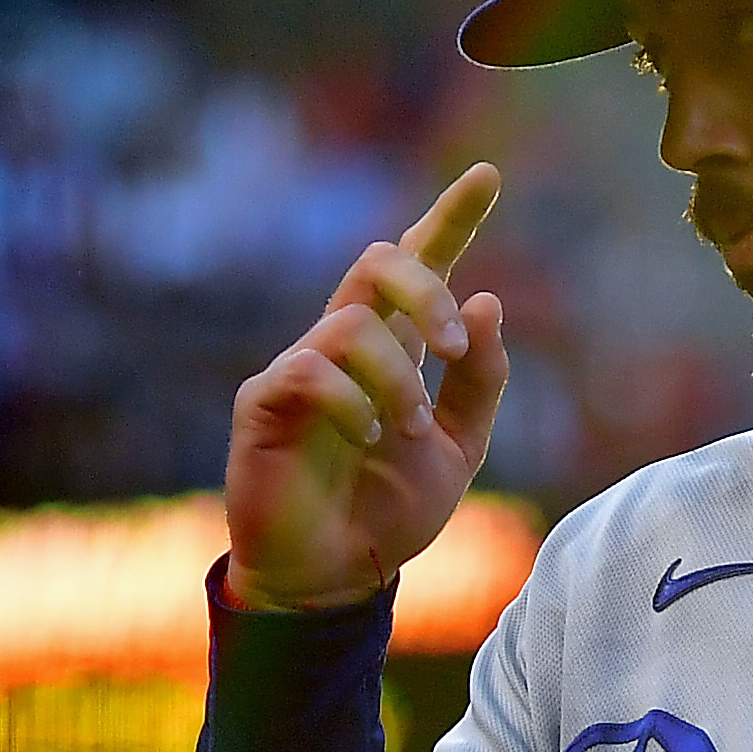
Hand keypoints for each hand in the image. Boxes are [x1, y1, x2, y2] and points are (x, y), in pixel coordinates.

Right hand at [223, 162, 512, 614]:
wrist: (337, 575)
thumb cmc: (389, 508)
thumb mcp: (460, 448)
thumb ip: (480, 382)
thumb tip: (488, 302)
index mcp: (393, 346)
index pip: (420, 265)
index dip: (451, 218)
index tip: (488, 176)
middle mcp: (344, 344)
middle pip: (377, 261)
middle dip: (425, 290)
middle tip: (451, 349)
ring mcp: (299, 367)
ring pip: (352, 322)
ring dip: (396, 377)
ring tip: (407, 430)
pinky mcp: (264, 402)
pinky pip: (309, 371)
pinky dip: (351, 402)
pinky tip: (365, 438)